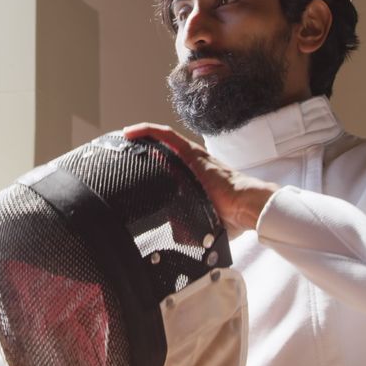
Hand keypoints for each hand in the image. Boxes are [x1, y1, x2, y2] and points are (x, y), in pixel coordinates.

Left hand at [123, 123, 278, 232]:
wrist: (246, 207)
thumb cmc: (231, 215)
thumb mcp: (201, 221)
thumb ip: (186, 226)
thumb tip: (175, 234)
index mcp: (192, 178)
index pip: (166, 165)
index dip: (149, 164)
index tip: (130, 168)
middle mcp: (191, 163)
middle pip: (161, 150)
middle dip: (140, 149)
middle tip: (120, 154)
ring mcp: (191, 155)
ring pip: (161, 139)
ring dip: (141, 137)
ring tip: (122, 139)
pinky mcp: (191, 151)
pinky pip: (165, 135)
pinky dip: (147, 130)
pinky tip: (129, 132)